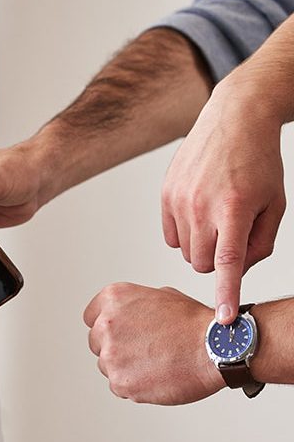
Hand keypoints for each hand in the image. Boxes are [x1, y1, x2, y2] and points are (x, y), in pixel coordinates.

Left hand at [84, 282, 223, 404]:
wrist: (216, 349)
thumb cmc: (195, 324)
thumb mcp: (162, 296)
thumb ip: (134, 305)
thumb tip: (128, 315)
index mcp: (114, 298)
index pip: (92, 317)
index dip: (109, 327)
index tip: (121, 334)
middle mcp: (106, 324)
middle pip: (97, 342)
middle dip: (117, 348)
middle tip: (144, 352)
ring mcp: (111, 354)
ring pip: (107, 365)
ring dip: (125, 367)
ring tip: (156, 364)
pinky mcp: (120, 381)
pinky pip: (119, 386)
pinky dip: (135, 385)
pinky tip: (157, 376)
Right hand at [161, 84, 285, 324]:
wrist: (234, 120)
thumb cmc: (259, 161)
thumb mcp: (276, 204)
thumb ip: (260, 243)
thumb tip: (237, 271)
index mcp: (235, 209)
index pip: (228, 263)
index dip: (226, 295)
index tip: (223, 321)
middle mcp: (202, 206)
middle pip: (204, 263)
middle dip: (220, 261)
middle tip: (234, 238)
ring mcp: (179, 200)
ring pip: (186, 252)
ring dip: (203, 247)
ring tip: (219, 220)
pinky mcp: (165, 195)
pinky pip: (170, 236)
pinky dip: (185, 234)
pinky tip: (200, 214)